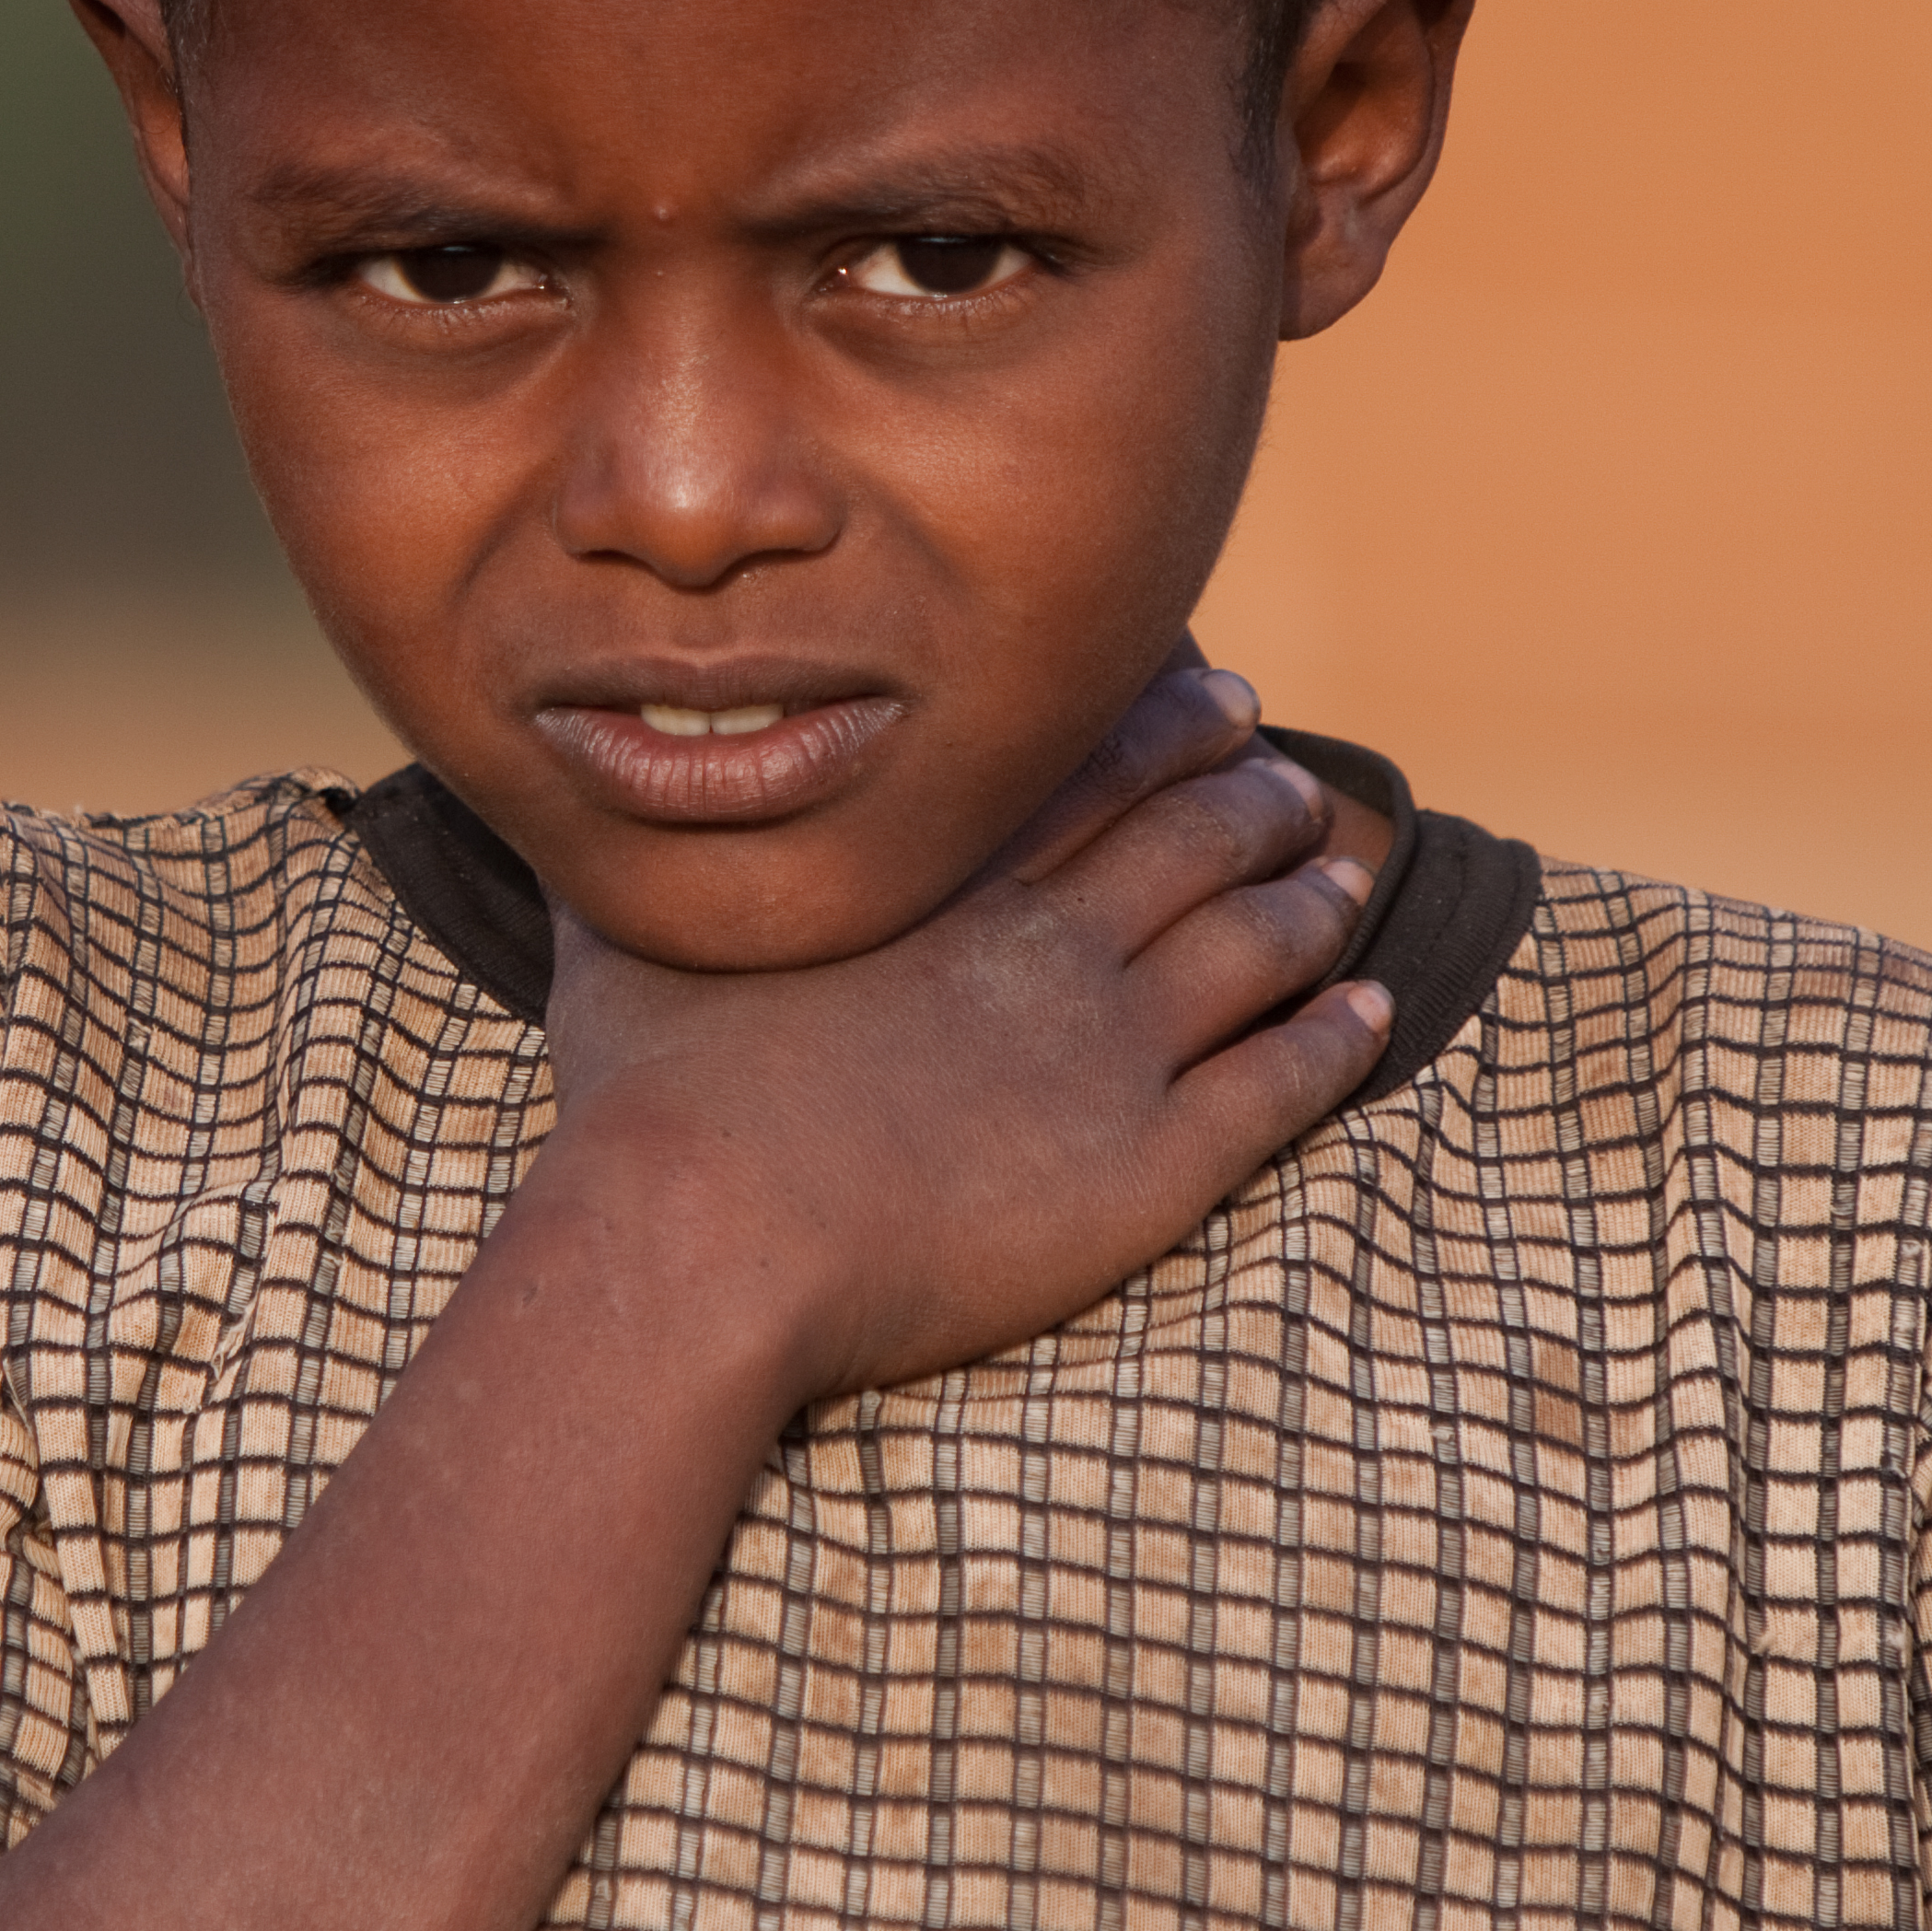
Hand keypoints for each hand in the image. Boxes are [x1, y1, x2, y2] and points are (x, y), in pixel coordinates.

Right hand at [544, 657, 1389, 1408]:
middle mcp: (1048, 934)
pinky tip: (1372, 1015)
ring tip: (1344, 875)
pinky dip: (1338, 1039)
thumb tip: (559, 782)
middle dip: (1256, 790)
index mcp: (942, 870)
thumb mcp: (619, 937)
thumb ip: (620, 854)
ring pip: (1260, 942)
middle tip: (1291, 777)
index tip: (1215, 692)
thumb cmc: (650, 1094)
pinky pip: (1278, 1086)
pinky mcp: (1149, 1165)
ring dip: (1314, 898)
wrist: (708, 1238)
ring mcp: (1109, 1047)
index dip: (1168, 719)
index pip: (1092, 757)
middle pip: (1197, 831)